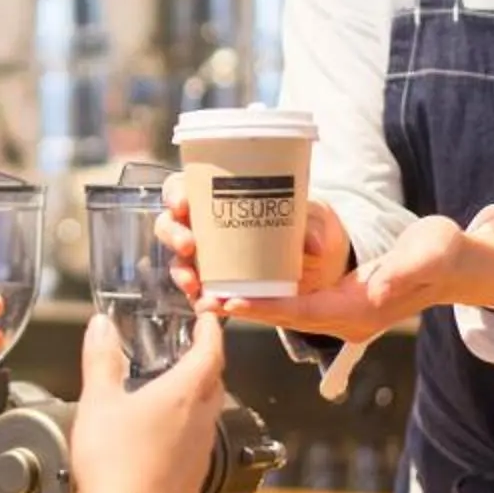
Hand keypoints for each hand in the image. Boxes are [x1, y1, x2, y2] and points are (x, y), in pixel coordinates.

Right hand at [68, 313, 226, 492]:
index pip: (211, 351)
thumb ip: (101, 360)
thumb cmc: (116, 465)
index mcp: (185, 394)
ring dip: (195, 397)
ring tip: (170, 391)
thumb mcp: (98, 402)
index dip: (211, 331)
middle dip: (205, 362)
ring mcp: (201, 451)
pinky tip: (161, 437)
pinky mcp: (194, 477)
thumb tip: (100, 327)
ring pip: (208, 413)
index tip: (208, 319)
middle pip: (214, 381)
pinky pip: (197, 443)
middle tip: (190, 350)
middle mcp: (202, 420)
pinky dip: (185, 429)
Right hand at [157, 173, 353, 305]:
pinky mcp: (216, 288)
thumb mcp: (315, 220)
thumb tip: (313, 245)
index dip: (176, 193)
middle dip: (173, 233)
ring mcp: (207, 259)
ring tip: (194, 283)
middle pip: (171, 224)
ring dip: (181, 272)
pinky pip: (199, 294)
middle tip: (188, 244)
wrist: (322, 268)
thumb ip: (312, 226)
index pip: (185, 187)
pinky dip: (200, 300)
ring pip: (178, 262)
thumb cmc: (308, 231)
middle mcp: (207, 227)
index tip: (183, 203)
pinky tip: (208, 304)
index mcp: (221, 197)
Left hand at [205, 214, 493, 340]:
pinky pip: (293, 299)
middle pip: (283, 315)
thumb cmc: (443, 254)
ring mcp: (339, 310)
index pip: (302, 311)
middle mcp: (344, 316)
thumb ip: (404, 270)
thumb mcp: (430, 253)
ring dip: (247, 302)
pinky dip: (264, 292)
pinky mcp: (337, 298)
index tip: (229, 300)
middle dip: (243, 308)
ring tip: (206, 291)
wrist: (456, 265)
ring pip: (284, 309)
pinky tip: (238, 279)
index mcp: (360, 309)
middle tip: (200, 298)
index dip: (264, 307)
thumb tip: (377, 288)